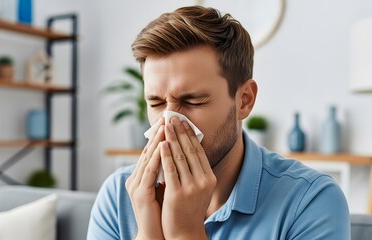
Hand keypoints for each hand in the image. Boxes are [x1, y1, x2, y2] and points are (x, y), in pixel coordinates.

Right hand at [125, 118, 164, 239]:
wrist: (156, 234)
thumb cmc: (163, 212)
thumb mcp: (165, 187)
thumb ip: (167, 172)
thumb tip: (178, 155)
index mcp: (141, 176)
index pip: (151, 151)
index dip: (160, 136)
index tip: (170, 121)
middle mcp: (136, 178)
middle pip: (148, 151)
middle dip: (159, 133)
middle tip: (167, 117)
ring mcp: (136, 185)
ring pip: (148, 157)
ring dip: (157, 140)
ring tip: (165, 126)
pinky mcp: (140, 193)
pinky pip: (150, 171)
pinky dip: (156, 156)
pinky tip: (163, 146)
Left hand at [160, 117, 216, 239]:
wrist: (184, 232)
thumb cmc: (188, 208)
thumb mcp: (197, 188)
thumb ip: (194, 170)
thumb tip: (187, 148)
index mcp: (209, 178)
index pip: (198, 151)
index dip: (190, 134)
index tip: (183, 121)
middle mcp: (203, 181)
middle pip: (190, 150)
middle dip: (180, 132)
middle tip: (173, 118)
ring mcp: (191, 187)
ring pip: (180, 157)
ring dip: (172, 139)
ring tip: (165, 126)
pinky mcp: (178, 193)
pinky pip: (170, 169)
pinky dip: (166, 155)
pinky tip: (162, 144)